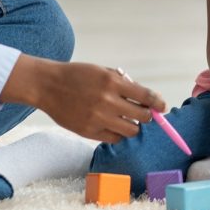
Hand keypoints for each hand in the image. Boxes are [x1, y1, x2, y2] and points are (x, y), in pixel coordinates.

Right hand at [0, 56, 166, 142]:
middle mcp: (107, 101)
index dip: (158, 103)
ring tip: (127, 119)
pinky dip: (118, 133)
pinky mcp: (89, 132)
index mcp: (112, 82)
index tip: (162, 107)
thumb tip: (146, 98)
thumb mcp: (101, 71)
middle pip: (142, 117)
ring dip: (133, 125)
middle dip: (147, 116)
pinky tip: (112, 125)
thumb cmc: (77, 75)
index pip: (146, 96)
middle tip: (143, 113)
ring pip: (131, 131)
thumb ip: (123, 83)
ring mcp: (98, 118)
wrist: (47, 85)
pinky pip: (115, 139)